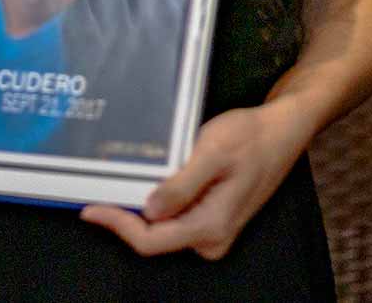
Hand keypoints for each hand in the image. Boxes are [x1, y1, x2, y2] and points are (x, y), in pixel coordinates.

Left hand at [80, 102, 307, 260]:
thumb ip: (182, 185)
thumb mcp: (213, 152)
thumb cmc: (250, 137)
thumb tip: (149, 212)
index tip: (90, 207)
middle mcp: (211, 238)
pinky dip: (158, 201)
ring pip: (163, 228)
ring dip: (140, 207)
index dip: (117, 226)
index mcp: (210, 226)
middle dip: (125, 215)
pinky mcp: (212, 218)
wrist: (282, 131)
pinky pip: (176, 217)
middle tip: (97, 188)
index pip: (151, 241)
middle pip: (154, 238)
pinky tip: (148, 179)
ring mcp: (212, 230)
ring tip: (119, 179)